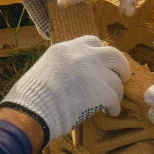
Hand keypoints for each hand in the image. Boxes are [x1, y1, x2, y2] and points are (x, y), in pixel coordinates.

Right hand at [0, 36, 131, 142]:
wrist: (32, 111)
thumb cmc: (31, 96)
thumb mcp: (45, 68)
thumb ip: (64, 66)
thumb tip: (74, 77)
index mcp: (66, 48)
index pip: (93, 42)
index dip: (100, 54)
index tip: (102, 64)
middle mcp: (83, 55)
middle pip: (113, 55)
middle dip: (120, 67)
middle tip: (122, 78)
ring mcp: (94, 72)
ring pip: (116, 80)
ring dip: (116, 91)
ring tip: (111, 103)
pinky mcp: (102, 91)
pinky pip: (115, 99)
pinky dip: (114, 107)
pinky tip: (109, 112)